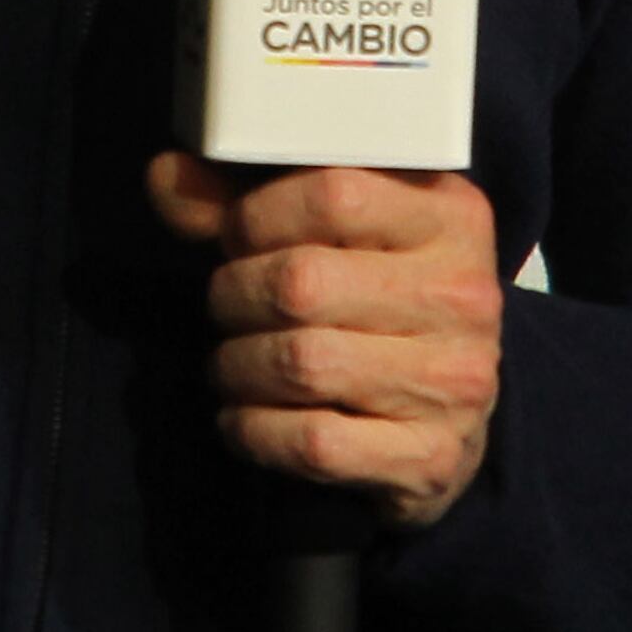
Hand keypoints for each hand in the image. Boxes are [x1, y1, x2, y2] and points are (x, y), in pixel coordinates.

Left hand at [144, 153, 505, 526]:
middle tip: (227, 307)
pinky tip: (246, 418)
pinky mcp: (431, 457)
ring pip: (301, 363)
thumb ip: (249, 201)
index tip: (238, 238)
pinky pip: (312, 442)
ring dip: (236, 368)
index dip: (256, 216)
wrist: (451, 415)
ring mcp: (453, 381)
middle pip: (302, 283)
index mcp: (451, 218)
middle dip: (233, 297)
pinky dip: (254, 431)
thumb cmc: (378, 304)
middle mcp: (463, 296)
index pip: (333, 193)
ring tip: (231, 365)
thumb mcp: (335, 235)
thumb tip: (168, 175)